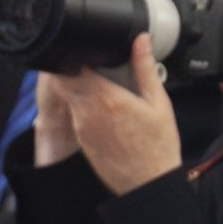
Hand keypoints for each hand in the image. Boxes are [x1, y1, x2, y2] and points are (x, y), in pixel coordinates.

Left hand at [41, 38, 183, 193]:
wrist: (149, 183)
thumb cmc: (157, 145)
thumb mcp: (158, 102)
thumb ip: (145, 68)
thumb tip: (140, 41)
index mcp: (106, 97)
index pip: (72, 67)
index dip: (75, 55)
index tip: (87, 50)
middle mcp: (87, 111)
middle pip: (64, 81)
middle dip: (73, 70)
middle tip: (92, 66)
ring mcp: (82, 127)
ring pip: (69, 98)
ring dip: (80, 90)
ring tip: (103, 88)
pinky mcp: (82, 140)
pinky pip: (76, 116)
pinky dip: (84, 108)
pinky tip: (105, 112)